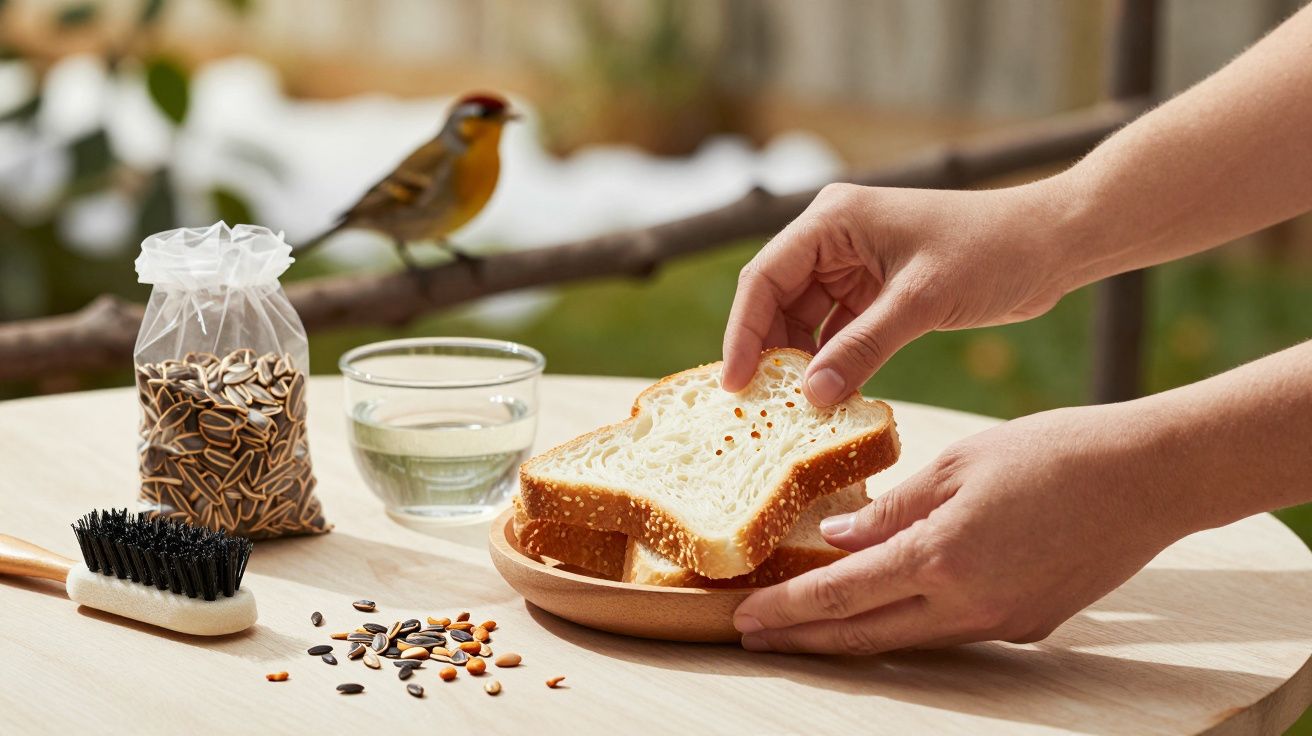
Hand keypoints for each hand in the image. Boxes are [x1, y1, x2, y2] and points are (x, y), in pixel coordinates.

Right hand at [722, 181, 1078, 404]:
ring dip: (801, 364)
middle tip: (760, 409)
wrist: (1052, 243)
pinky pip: (836, 333)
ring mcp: (853, 266)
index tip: (735, 385)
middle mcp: (833, 239)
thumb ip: (863, 347)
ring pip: (803, 322)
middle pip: (776, 302)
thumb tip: (812, 396)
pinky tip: (830, 400)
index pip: (764, 278)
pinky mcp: (876, 292)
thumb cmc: (991, 251)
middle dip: (769, 354)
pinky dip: (832, 365)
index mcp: (832, 220)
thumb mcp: (922, 301)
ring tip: (793, 412)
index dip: (743, 333)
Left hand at [732, 405, 1193, 653]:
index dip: (787, 611)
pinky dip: (906, 621)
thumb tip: (838, 539)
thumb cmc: (1053, 453)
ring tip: (805, 627)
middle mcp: (968, 605)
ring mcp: (1000, 624)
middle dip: (803, 640)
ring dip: (851, 636)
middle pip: (864, 636)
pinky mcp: (1027, 625)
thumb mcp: (958, 465)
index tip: (744, 617)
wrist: (1148, 479)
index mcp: (941, 558)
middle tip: (753, 637)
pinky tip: (886, 605)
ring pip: (906, 640)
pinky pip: (950, 630)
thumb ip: (893, 511)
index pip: (840, 596)